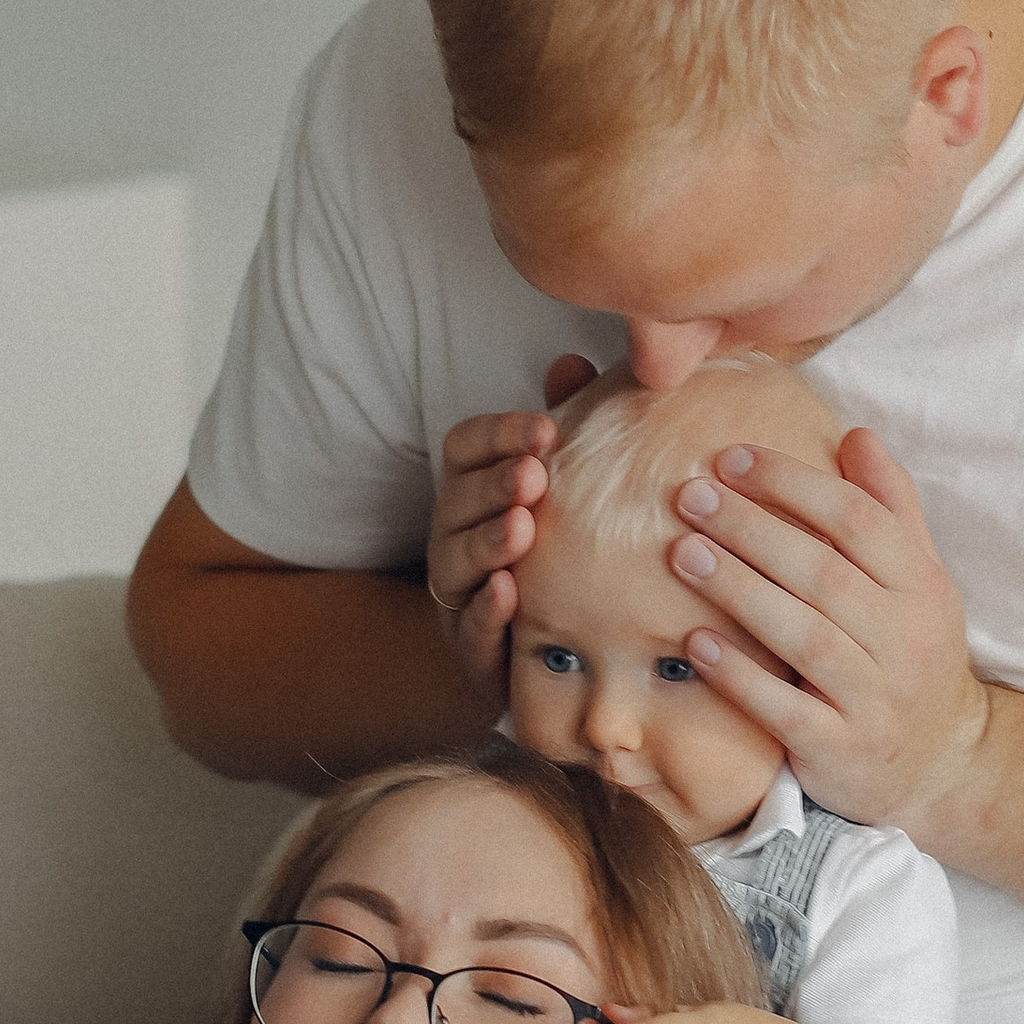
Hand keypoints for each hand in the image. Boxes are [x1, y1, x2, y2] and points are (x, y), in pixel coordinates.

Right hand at [425, 355, 602, 692]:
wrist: (563, 661)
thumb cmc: (561, 557)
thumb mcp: (568, 491)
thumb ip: (569, 427)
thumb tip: (570, 362)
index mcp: (473, 491)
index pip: (464, 448)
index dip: (497, 434)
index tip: (545, 428)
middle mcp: (454, 537)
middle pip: (454, 501)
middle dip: (492, 486)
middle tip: (533, 474)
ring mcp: (459, 595)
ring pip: (453, 563)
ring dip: (484, 543)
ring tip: (521, 528)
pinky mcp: (474, 651)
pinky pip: (469, 629)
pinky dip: (484, 611)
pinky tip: (508, 594)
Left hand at [664, 427, 990, 837]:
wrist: (941, 763)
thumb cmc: (912, 654)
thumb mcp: (920, 580)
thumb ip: (891, 508)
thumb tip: (856, 434)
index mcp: (922, 586)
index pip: (859, 520)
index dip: (794, 483)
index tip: (730, 458)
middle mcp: (906, 639)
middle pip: (824, 572)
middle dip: (752, 528)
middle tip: (690, 496)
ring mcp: (877, 698)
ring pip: (805, 636)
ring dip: (739, 591)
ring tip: (682, 554)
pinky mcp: (842, 750)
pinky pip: (786, 709)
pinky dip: (741, 676)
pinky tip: (695, 644)